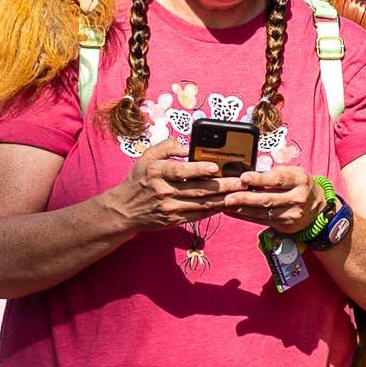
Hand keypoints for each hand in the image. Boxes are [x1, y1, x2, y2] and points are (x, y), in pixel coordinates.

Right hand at [107, 141, 239, 231]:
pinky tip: (228, 203)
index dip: (198, 169)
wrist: (124, 209)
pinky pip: (199, 215)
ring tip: (241, 192)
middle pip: (197, 189)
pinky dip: (214, 210)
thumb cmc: (139, 179)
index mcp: (156, 172)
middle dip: (222, 186)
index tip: (215, 167)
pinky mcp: (175, 220)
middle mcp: (163, 191)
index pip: (180, 171)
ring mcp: (170, 208)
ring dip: (223, 199)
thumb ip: (167, 147)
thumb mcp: (147, 157)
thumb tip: (188, 146)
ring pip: (202, 204)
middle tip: (241, 181)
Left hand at [225, 163, 320, 233]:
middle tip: (229, 197)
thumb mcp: (294, 173)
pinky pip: (262, 221)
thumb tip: (249, 175)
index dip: (260, 179)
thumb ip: (275, 173)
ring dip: (243, 209)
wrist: (319, 206)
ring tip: (227, 204)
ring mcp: (292, 214)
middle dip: (246, 198)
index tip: (244, 177)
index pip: (278, 180)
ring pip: (263, 213)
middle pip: (268, 199)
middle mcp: (298, 198)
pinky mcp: (286, 225)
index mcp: (300, 180)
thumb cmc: (300, 185)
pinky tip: (234, 212)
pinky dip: (246, 216)